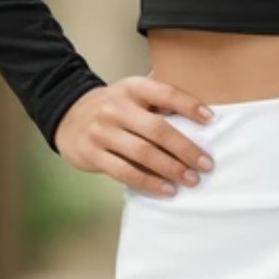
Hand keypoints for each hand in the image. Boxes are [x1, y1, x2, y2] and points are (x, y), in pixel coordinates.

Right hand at [54, 75, 216, 194]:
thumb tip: (203, 113)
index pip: (165, 93)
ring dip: (171, 169)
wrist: (67, 115)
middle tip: (206, 164)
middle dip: (185, 149)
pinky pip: (125, 172)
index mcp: (131, 88)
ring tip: (191, 180)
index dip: (189, 105)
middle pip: (157, 129)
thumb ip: (159, 99)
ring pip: (143, 153)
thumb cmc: (114, 108)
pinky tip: (167, 189)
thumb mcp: (132, 93)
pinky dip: (149, 183)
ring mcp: (102, 132)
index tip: (210, 119)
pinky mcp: (93, 154)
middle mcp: (116, 108)